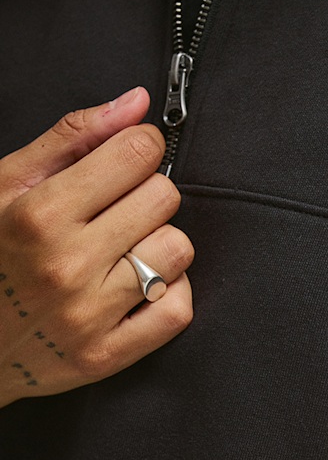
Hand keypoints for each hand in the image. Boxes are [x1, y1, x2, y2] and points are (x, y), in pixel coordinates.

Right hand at [0, 87, 193, 407]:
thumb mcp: (6, 185)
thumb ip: (72, 138)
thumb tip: (136, 103)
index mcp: (38, 216)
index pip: (137, 154)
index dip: (139, 148)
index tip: (128, 158)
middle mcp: (65, 266)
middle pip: (164, 198)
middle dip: (145, 195)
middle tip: (115, 211)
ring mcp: (88, 316)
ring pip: (178, 250)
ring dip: (159, 245)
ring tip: (123, 250)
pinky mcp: (106, 355)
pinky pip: (178, 309)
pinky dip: (169, 293)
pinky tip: (138, 287)